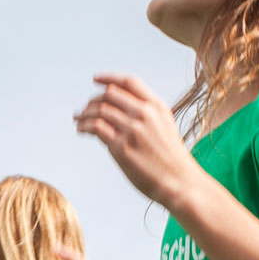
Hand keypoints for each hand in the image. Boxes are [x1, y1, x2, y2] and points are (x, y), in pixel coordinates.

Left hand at [76, 73, 202, 210]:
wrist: (179, 181)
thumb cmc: (171, 158)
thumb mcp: (164, 126)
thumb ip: (146, 114)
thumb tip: (119, 110)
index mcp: (157, 106)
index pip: (129, 82)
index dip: (109, 78)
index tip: (96, 79)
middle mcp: (144, 114)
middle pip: (110, 94)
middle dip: (94, 100)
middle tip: (85, 109)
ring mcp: (132, 129)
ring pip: (100, 109)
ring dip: (85, 113)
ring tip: (78, 119)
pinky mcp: (122, 147)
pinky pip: (96, 127)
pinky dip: (85, 126)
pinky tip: (82, 130)